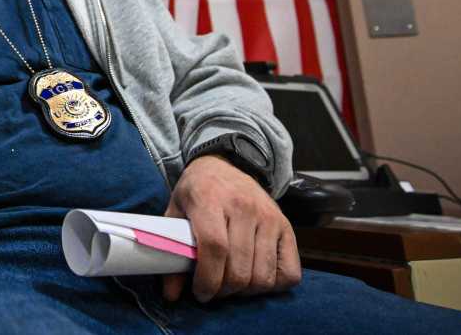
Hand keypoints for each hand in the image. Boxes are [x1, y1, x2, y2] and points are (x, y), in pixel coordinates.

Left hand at [162, 154, 300, 302]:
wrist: (224, 164)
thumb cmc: (197, 192)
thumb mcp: (175, 212)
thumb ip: (172, 250)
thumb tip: (172, 295)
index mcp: (210, 199)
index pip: (215, 248)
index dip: (207, 279)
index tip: (200, 293)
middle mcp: (243, 206)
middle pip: (239, 269)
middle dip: (223, 291)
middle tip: (213, 290)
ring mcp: (268, 215)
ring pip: (263, 276)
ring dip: (246, 292)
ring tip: (232, 284)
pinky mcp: (285, 225)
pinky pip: (289, 273)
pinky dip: (274, 285)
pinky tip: (255, 276)